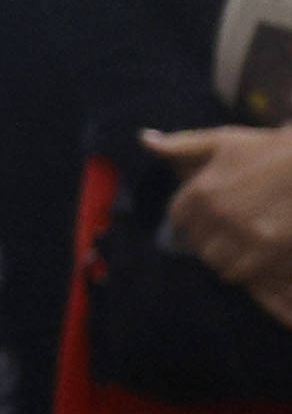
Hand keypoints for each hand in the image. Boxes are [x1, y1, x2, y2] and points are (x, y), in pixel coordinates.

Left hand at [142, 125, 291, 325]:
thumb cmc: (268, 149)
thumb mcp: (223, 140)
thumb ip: (181, 144)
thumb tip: (145, 139)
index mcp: (201, 190)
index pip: (178, 217)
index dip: (190, 218)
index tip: (205, 217)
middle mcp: (216, 215)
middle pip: (196, 242)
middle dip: (207, 238)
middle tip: (225, 233)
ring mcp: (241, 235)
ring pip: (214, 261)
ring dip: (222, 256)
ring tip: (237, 246)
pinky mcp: (266, 251)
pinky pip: (238, 273)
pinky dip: (240, 269)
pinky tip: (252, 257)